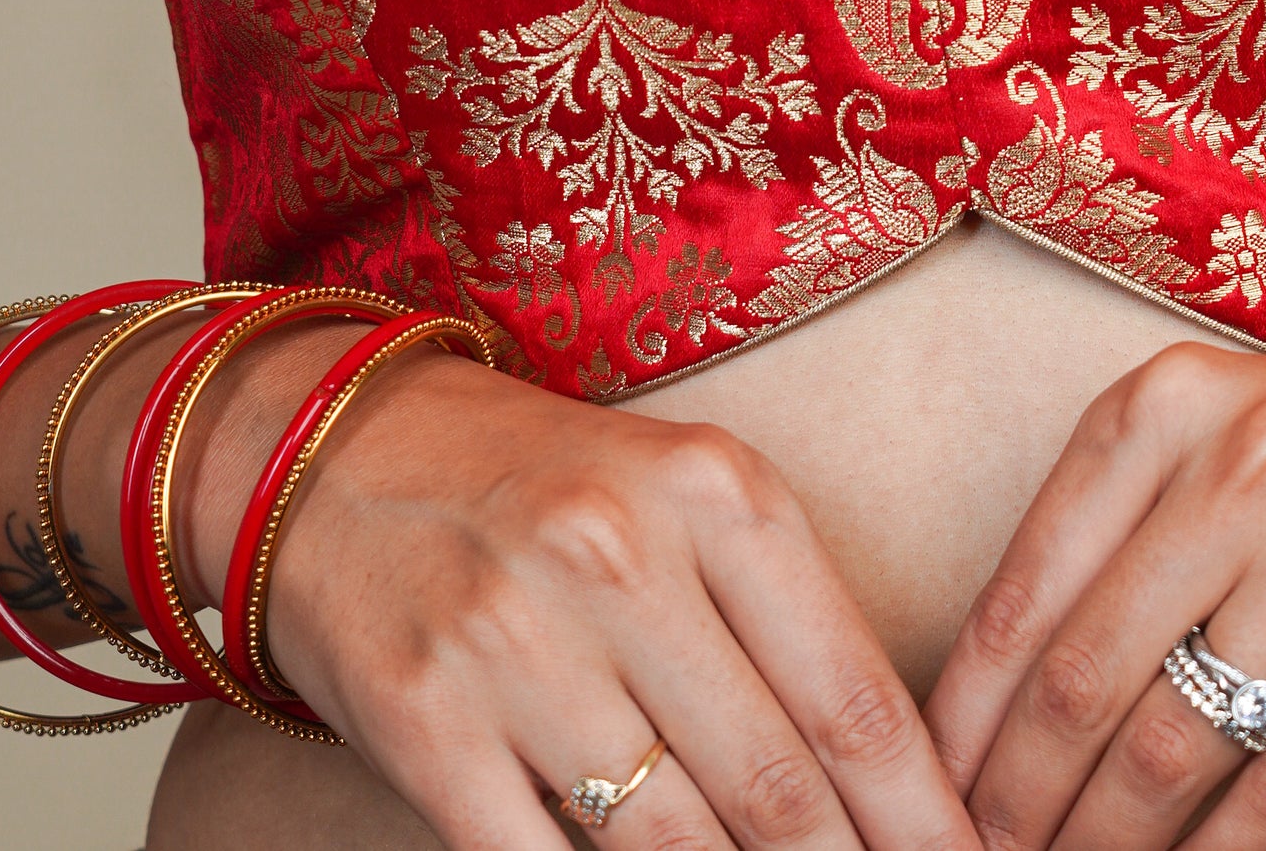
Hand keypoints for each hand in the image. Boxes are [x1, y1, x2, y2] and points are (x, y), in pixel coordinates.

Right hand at [182, 340, 977, 850]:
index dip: (925, 821)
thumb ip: (785, 624)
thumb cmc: (549, 488)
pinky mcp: (421, 719)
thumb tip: (891, 795)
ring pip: (671, 844)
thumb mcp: (687, 502)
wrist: (341, 453)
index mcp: (712, 489)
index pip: (855, 698)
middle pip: (777, 787)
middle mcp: (618, 554)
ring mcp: (513, 641)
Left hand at [925, 332, 1265, 850]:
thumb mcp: (1238, 441)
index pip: (1027, 581)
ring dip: (1106, 841)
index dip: (963, 710)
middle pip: (1085, 673)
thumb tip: (993, 683)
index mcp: (1174, 401)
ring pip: (1178, 740)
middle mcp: (1250, 460)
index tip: (921, 790)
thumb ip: (1125, 529)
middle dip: (1016, 796)